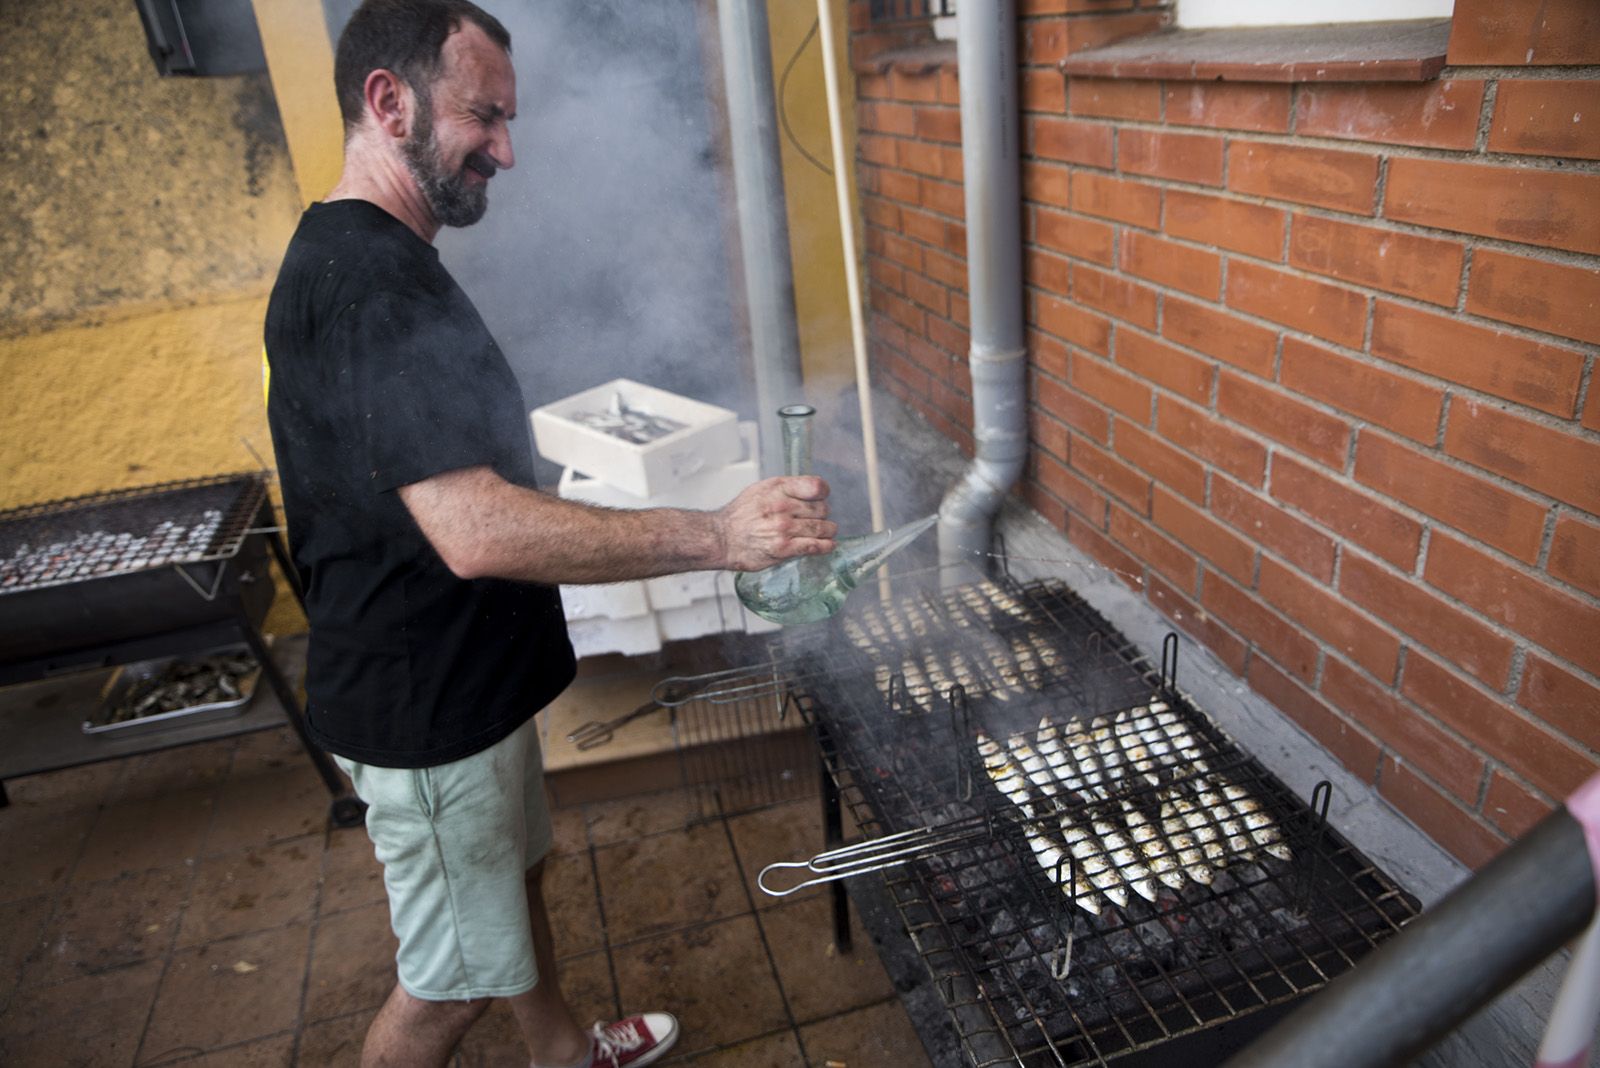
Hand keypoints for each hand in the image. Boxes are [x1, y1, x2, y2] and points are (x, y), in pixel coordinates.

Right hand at [715, 476, 835, 570]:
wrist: (722, 538)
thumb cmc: (741, 515)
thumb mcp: (761, 489)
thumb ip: (786, 488)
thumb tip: (813, 490)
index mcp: (778, 489)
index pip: (816, 486)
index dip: (823, 493)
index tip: (821, 497)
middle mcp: (782, 507)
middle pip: (822, 509)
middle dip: (823, 514)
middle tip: (819, 518)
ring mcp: (784, 528)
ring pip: (822, 528)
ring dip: (828, 531)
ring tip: (827, 532)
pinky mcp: (784, 548)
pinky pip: (814, 546)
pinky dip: (825, 546)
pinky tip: (828, 545)